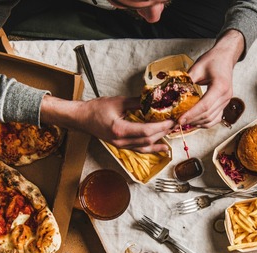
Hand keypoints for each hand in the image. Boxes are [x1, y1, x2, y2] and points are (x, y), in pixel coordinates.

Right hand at [40, 95, 173, 151]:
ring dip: (159, 141)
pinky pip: (139, 149)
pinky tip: (161, 147)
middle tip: (174, 124)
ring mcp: (121, 146)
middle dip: (163, 132)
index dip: (161, 126)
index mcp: (120, 129)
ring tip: (171, 135)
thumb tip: (153, 99)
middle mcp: (121, 141)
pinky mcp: (121, 146)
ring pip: (145, 146)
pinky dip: (152, 148)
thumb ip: (137, 102)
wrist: (82, 118)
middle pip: (148, 139)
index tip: (171, 120)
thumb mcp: (118, 101)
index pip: (146, 130)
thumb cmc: (96, 109)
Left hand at [182, 30, 244, 127]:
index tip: (179, 119)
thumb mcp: (197, 67)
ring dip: (197, 122)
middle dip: (192, 119)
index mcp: (220, 86)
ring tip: (184, 122)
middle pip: (207, 114)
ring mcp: (226, 101)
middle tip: (177, 122)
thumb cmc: (213, 60)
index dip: (191, 114)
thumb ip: (187, 81)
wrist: (225, 57)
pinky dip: (205, 122)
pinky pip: (215, 118)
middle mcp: (226, 96)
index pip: (205, 105)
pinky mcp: (224, 104)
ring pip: (211, 119)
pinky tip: (195, 121)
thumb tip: (173, 92)